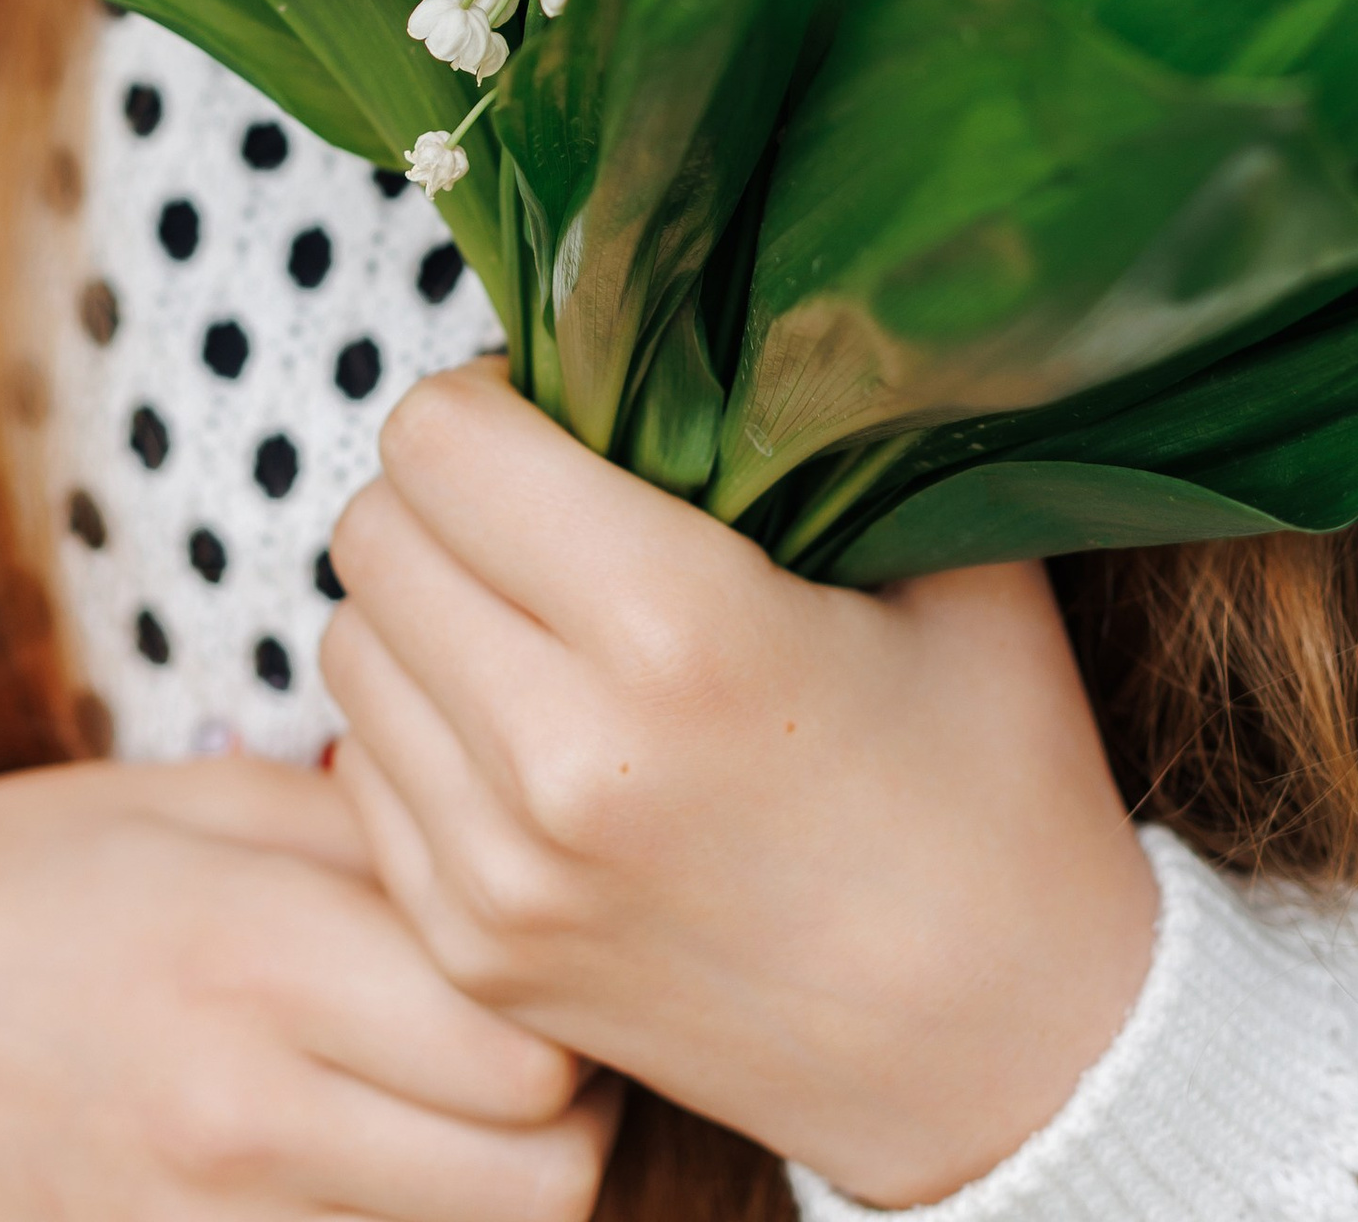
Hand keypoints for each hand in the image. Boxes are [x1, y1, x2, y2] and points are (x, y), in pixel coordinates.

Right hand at [0, 747, 623, 1221]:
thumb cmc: (2, 883)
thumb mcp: (185, 803)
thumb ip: (361, 832)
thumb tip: (514, 845)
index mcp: (257, 953)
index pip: (530, 1044)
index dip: (568, 995)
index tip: (542, 944)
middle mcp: (247, 1113)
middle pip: (543, 1182)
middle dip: (568, 1112)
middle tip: (527, 1033)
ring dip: (489, 1178)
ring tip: (447, 1093)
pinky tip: (359, 1148)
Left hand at [322, 363, 1154, 1208]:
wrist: (1012, 1056)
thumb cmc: (997, 780)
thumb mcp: (958, 560)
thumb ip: (827, 419)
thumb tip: (713, 301)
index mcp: (672, 630)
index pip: (438, 436)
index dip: (496, 400)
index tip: (569, 423)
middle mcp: (557, 757)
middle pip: (372, 528)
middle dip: (448, 494)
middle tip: (547, 510)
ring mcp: (500, 875)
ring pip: (345, 643)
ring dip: (422, 607)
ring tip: (535, 618)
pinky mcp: (473, 954)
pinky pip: (362, 767)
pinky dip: (421, 724)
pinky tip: (530, 727)